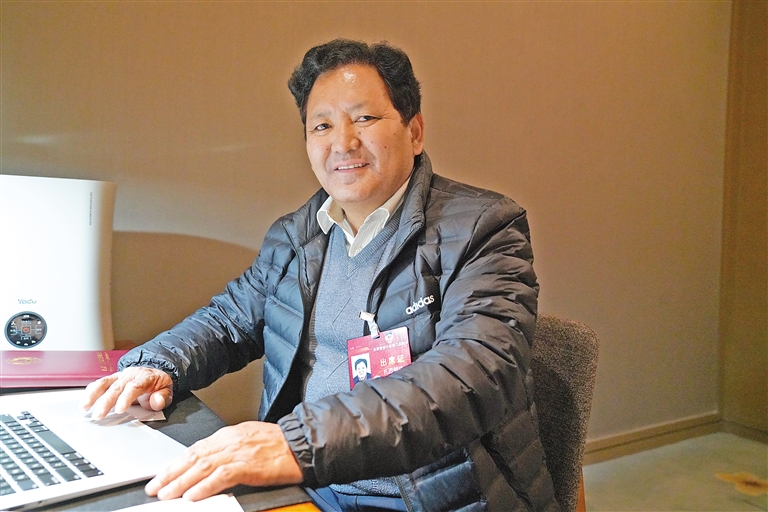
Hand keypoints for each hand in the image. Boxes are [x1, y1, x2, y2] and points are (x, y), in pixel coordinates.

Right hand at [81, 367, 173, 419]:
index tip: (120, 409)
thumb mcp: (167, 392)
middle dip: (106, 402)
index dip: (126, 398)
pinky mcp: (112, 379)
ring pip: (104, 382)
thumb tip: (156, 401)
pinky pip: (100, 383)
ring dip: (93, 395)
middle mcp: (130, 375)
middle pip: (116, 387)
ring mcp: (120, 376)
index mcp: (145, 377)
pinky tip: (84, 400)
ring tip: (84, 407)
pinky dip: (91, 391)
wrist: (155, 373)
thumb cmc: (159, 385)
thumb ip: (162, 397)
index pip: (134, 387)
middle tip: (98, 415)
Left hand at [145, 421, 303, 500]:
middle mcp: (229, 440)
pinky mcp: (247, 465)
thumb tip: (207, 463)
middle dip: (171, 473)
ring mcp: (238, 452)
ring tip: (166, 493)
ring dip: (181, 481)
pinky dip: (204, 486)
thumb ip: (227, 449)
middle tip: (154, 486)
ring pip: (201, 466)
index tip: (162, 474)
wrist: (301, 445)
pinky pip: (220, 476)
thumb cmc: (279, 444)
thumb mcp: (247, 440)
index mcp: (228, 434)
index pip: (195, 449)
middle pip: (193, 457)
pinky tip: (192, 495)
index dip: (176, 463)